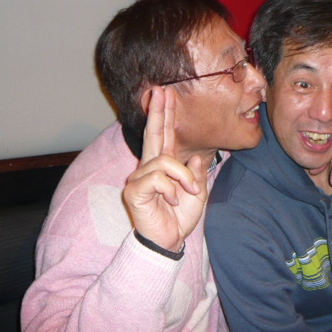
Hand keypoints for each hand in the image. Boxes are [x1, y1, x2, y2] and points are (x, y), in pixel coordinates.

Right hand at [123, 86, 207, 251]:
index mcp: (165, 165)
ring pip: (164, 161)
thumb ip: (196, 173)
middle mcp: (149, 167)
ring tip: (187, 192)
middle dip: (158, 111)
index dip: (165, 114)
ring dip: (182, 177)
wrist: (170, 241)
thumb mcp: (196, 192)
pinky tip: (173, 201)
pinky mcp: (134, 190)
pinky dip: (171, 189)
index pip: (165, 135)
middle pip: (154, 134)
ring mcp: (140, 177)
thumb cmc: (180, 216)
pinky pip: (157, 178)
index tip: (165, 93)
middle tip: (160, 90)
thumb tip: (195, 157)